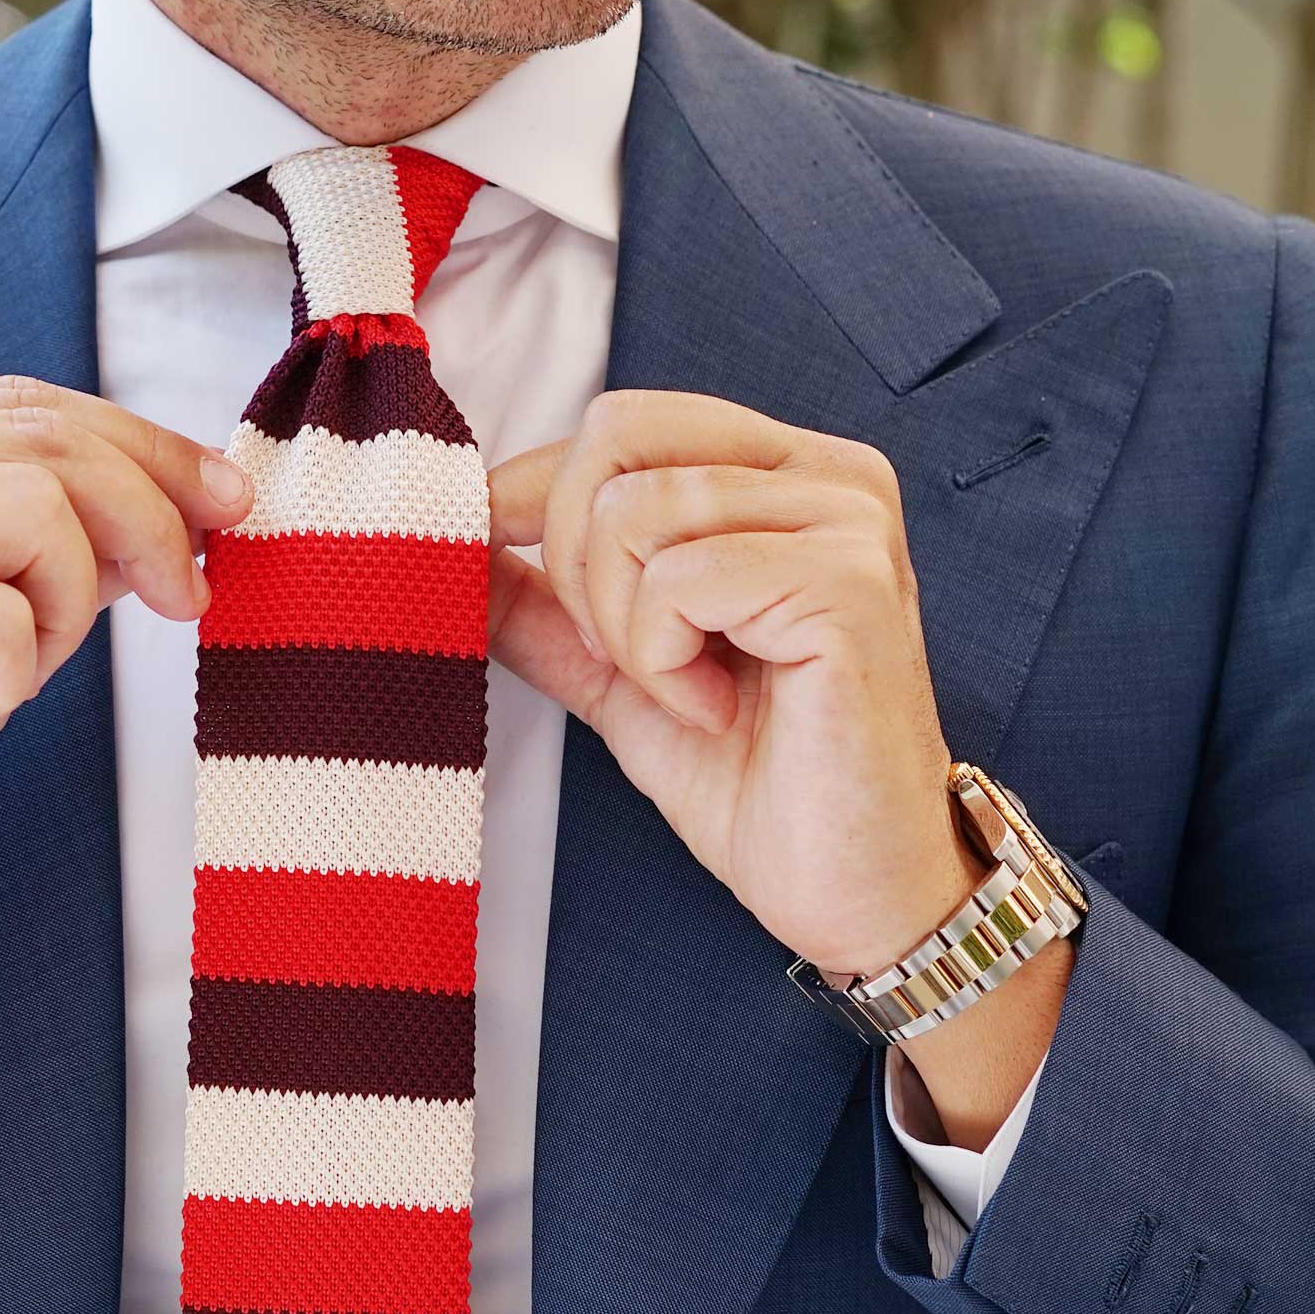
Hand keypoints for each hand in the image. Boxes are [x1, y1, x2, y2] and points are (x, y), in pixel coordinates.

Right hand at [0, 376, 254, 1149]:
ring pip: (34, 509)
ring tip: (3, 677)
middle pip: (39, 436)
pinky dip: (4, 679)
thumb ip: (50, 539)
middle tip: (187, 595)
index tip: (225, 501)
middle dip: (149, 514)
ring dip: (59, 610)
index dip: (142, 445)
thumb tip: (187, 489)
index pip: (20, 403)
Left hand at [485, 390, 1064, 1142]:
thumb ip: (552, 607)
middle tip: (625, 662)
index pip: (622, 421)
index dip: (536, 495)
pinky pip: (678, 581)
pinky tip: (717, 711)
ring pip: (635, 511)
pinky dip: (663, 663)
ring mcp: (849, 521)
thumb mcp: (626, 679)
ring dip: (623, 629)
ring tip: (687, 695)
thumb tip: (455, 545)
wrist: (859, 892)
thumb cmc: (764, 788)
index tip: (510, 575)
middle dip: (574, 561)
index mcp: (786, 475)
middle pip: (615, 438)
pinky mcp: (849, 582)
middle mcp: (831, 475)